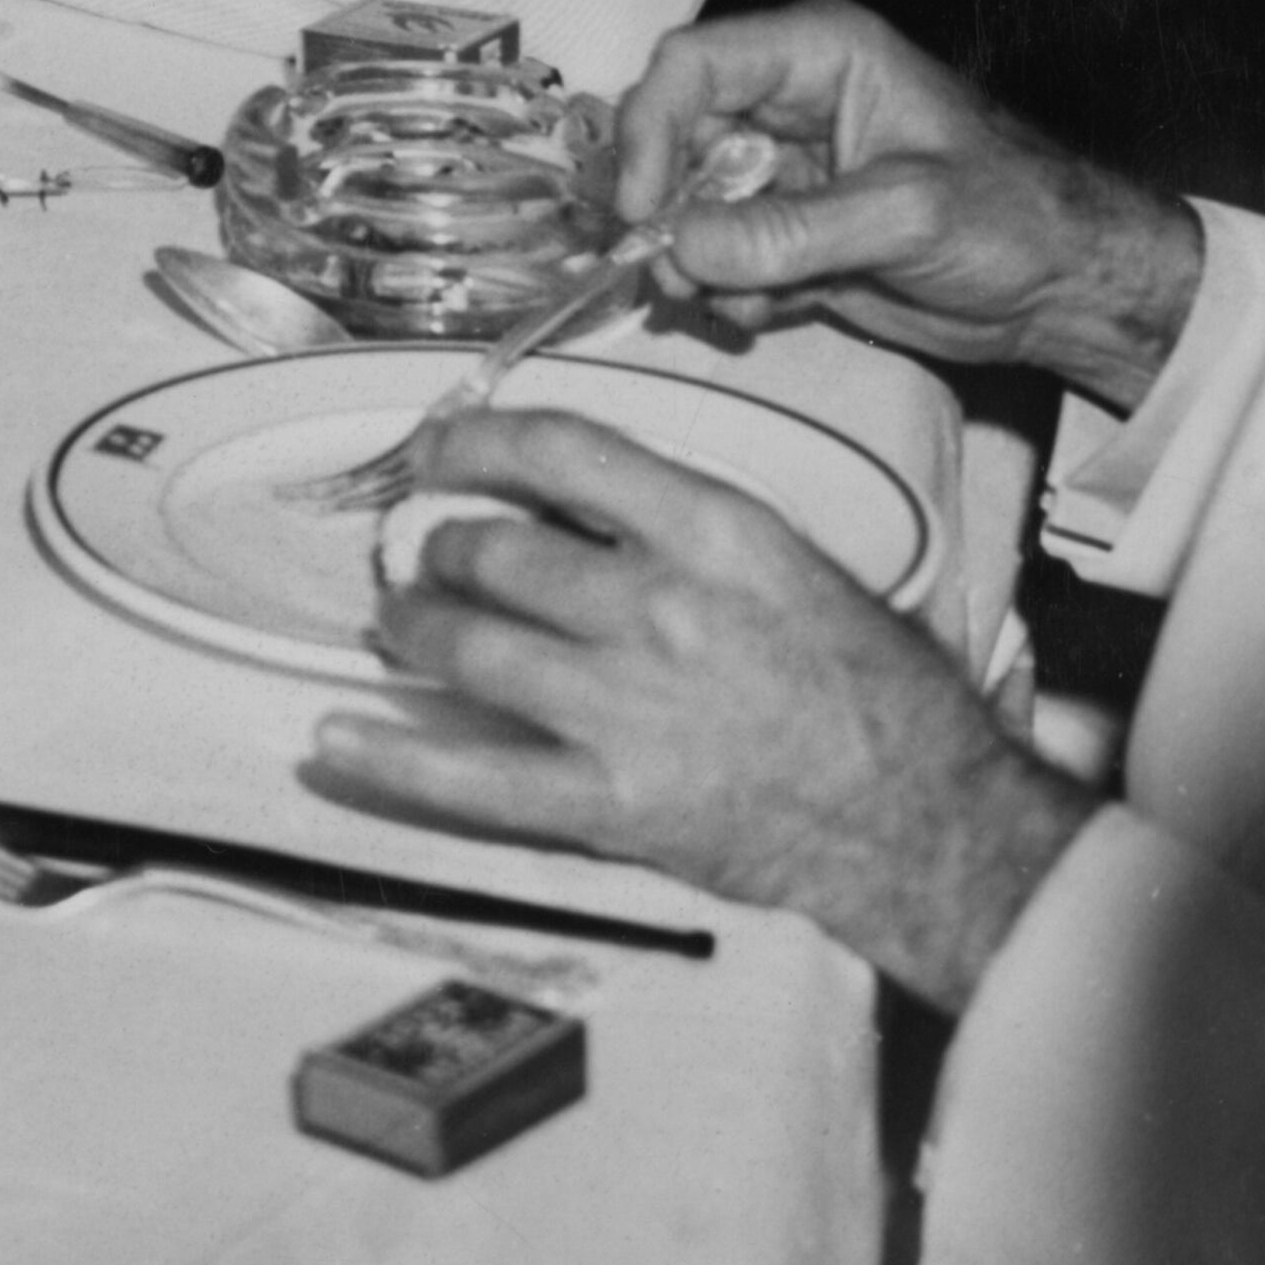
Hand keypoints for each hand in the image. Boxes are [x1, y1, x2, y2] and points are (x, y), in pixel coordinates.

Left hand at [306, 409, 1092, 1006]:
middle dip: (443, 548)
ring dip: (415, 627)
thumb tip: (575, 495)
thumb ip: (687, 525)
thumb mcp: (795, 566)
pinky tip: (333, 741)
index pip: (563, 450)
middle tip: (430, 556)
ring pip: (468, 644)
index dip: (477, 439)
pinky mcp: (614, 801)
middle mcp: (661, 609)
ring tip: (401, 622)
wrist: (930, 825)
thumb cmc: (878, 695)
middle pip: (496, 549)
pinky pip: (475, 778)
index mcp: (716, 534)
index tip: (439, 447)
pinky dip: (394, 760)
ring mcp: (629, 708)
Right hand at [610, 0, 1202, 415]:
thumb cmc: (1019, 218)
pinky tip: (769, 315)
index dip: (649, 129)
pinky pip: (720, 256)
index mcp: (817, 56)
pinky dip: (729, 291)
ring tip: (732, 304)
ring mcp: (784, 172)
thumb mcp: (907, 215)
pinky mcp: (788, 234)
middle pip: (673, 136)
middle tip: (672, 275)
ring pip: (687, 204)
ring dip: (693, 260)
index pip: (692, 65)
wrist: (1073, 291)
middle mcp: (787, 105)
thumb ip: (790, 232)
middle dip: (665, 209)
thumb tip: (679, 247)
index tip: (641, 207)